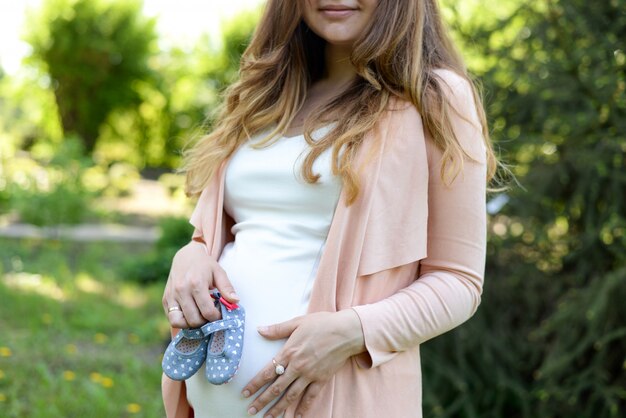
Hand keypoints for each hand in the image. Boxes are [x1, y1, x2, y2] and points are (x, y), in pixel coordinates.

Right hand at [162, 240, 237, 327]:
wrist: (186, 256)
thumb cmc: (205, 265)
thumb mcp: (219, 272)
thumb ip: (227, 288)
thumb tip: (235, 301)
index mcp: (196, 284)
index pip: (207, 312)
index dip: (216, 317)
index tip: (219, 314)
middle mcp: (181, 291)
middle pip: (194, 320)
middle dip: (204, 322)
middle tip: (210, 315)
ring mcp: (171, 295)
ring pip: (179, 322)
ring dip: (191, 324)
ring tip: (199, 316)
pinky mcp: (165, 299)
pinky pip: (171, 318)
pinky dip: (181, 321)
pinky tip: (190, 314)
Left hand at [242, 310, 364, 416]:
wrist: (345, 331)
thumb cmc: (322, 323)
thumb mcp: (297, 322)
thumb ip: (277, 329)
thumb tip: (259, 330)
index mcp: (289, 352)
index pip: (267, 372)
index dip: (254, 384)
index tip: (245, 393)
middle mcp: (297, 366)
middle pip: (276, 388)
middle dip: (262, 401)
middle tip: (251, 410)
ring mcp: (310, 375)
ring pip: (290, 396)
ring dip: (278, 408)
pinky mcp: (322, 379)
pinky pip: (310, 397)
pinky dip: (303, 408)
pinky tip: (296, 417)